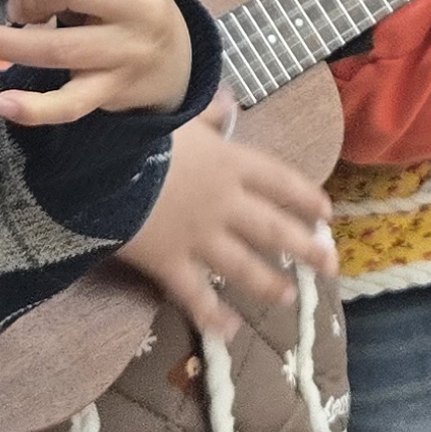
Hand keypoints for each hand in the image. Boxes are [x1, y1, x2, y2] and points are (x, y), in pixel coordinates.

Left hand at [0, 0, 197, 119]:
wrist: (174, 63)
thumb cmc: (118, 8)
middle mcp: (138, 5)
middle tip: (7, 11)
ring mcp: (129, 51)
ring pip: (61, 48)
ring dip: (6, 43)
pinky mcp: (116, 91)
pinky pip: (72, 103)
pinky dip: (35, 107)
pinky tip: (2, 105)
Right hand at [116, 94, 334, 336]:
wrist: (100, 166)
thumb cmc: (138, 133)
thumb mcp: (177, 114)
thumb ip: (206, 112)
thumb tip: (227, 101)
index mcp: (230, 163)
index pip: (278, 180)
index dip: (305, 196)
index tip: (326, 213)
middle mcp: (225, 203)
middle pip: (273, 228)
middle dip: (305, 248)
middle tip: (330, 265)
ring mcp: (200, 237)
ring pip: (244, 266)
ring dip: (269, 284)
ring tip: (287, 297)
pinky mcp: (170, 263)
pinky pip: (195, 295)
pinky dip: (212, 315)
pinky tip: (229, 330)